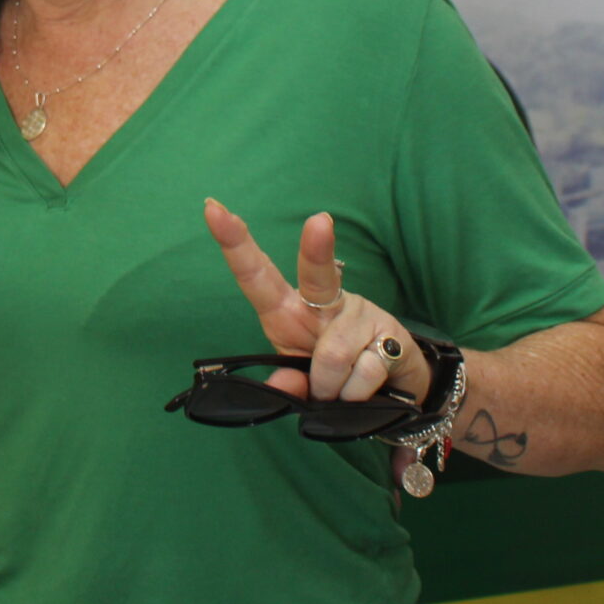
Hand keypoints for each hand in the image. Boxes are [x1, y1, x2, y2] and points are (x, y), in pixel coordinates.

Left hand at [203, 199, 430, 405]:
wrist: (390, 383)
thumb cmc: (331, 372)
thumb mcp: (300, 380)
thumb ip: (287, 382)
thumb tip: (284, 383)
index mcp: (287, 310)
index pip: (256, 275)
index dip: (234, 244)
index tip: (213, 210)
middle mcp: (324, 302)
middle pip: (317, 275)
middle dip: (316, 249)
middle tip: (319, 221)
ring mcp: (359, 312)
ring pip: (334, 355)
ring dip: (331, 387)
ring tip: (338, 389)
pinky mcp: (390, 330)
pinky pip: (363, 375)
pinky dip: (355, 394)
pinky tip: (363, 388)